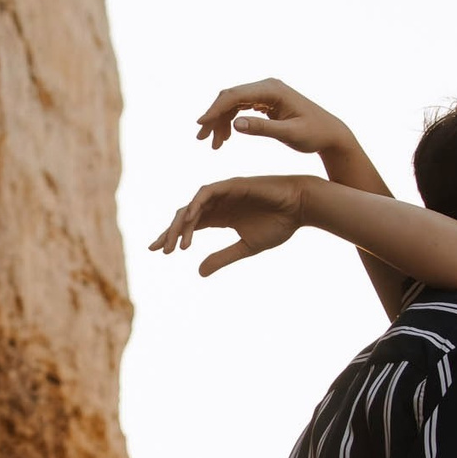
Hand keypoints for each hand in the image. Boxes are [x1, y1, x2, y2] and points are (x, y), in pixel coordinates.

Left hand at [149, 176, 311, 275]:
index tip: (156, 251)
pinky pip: (207, 193)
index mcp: (220, 217)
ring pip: (192, 206)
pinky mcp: (231, 185)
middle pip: (185, 216)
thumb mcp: (246, 247)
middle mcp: (218, 204)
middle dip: (170, 232)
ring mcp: (223, 193)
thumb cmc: (278, 224)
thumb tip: (198, 273)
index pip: (189, 225)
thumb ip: (222, 257)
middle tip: (162, 250)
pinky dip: (196, 205)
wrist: (301, 207)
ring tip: (176, 244)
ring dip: (182, 224)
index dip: (171, 236)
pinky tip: (189, 220)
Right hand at [194, 80, 356, 156]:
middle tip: (202, 138)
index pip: (235, 95)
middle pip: (230, 97)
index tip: (201, 125)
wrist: (331, 134)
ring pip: (233, 103)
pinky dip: (231, 121)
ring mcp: (266, 92)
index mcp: (273, 90)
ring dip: (221, 122)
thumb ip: (263, 129)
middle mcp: (267, 86)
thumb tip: (235, 124)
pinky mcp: (266, 101)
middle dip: (214, 117)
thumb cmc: (315, 134)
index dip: (215, 110)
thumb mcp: (290, 134)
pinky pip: (241, 107)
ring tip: (214, 144)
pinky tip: (226, 137)